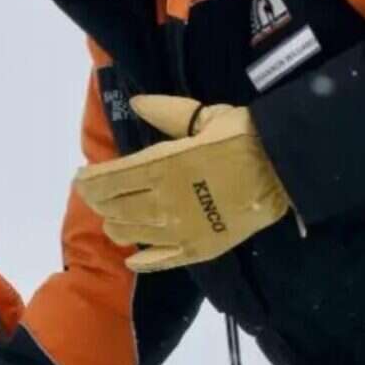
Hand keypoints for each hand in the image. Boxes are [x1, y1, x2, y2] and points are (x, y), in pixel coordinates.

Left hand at [74, 96, 290, 271]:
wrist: (283, 167)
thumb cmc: (243, 135)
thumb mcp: (203, 116)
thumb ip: (165, 112)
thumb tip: (134, 103)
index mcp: (160, 167)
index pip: (107, 180)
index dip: (88, 182)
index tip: (81, 178)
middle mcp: (162, 202)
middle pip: (113, 208)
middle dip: (99, 201)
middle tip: (97, 195)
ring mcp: (178, 230)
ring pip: (130, 234)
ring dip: (115, 225)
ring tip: (113, 218)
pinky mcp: (197, 250)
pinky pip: (159, 261)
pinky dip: (141, 260)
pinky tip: (133, 257)